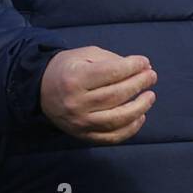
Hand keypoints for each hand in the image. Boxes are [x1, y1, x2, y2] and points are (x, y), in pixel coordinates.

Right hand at [39, 45, 157, 142]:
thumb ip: (113, 60)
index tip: (145, 62)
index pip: (111, 73)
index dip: (132, 67)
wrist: (41, 90)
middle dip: (138, 84)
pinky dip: (130, 129)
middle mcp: (76, 102)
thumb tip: (142, 68)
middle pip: (115, 95)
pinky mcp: (83, 136)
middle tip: (151, 76)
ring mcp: (80, 122)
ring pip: (116, 119)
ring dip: (139, 108)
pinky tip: (140, 116)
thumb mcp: (86, 55)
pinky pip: (111, 137)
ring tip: (150, 96)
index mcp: (75, 78)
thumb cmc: (68, 68)